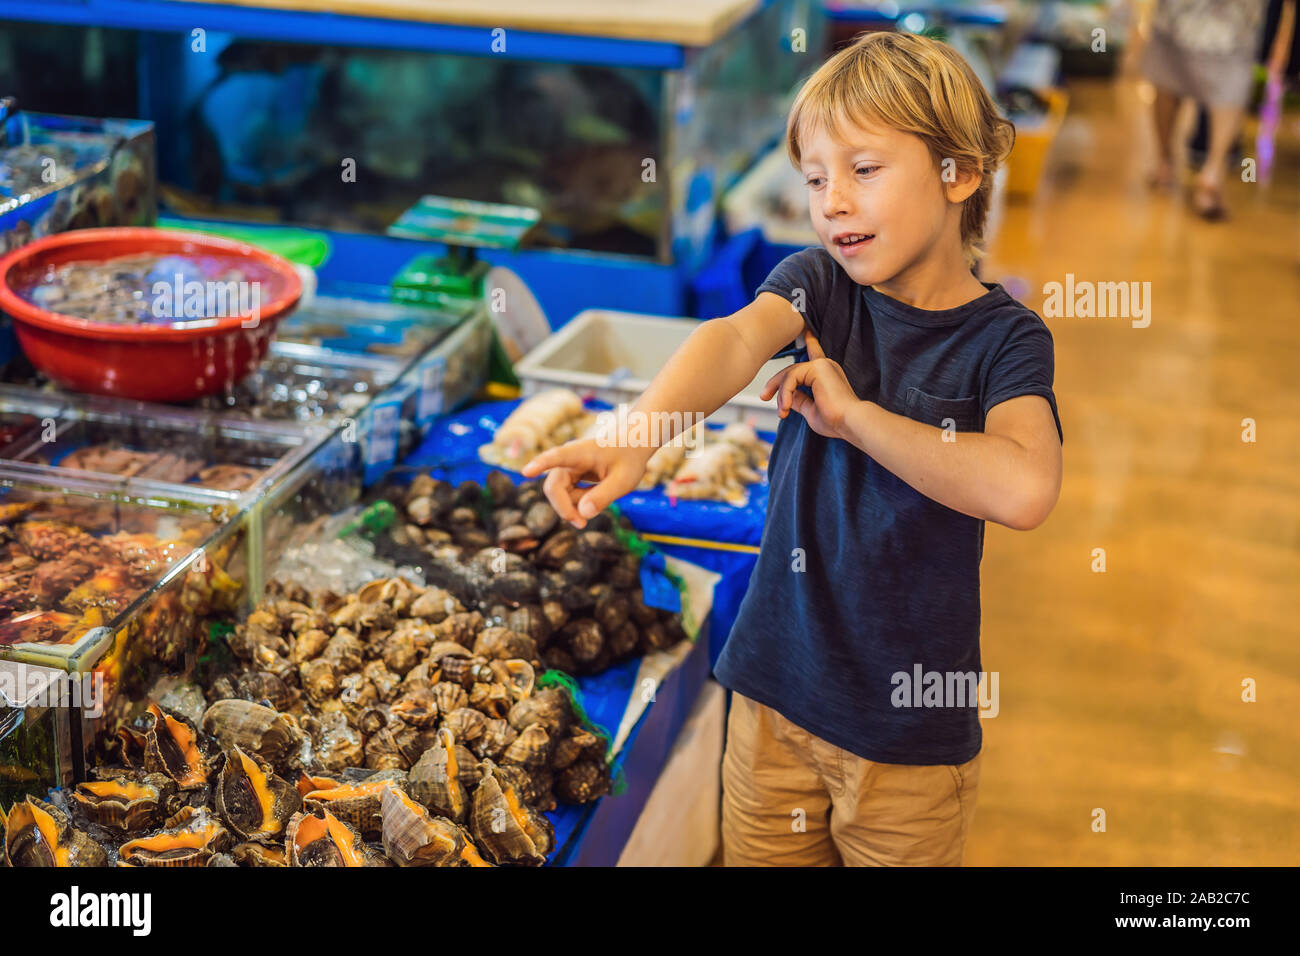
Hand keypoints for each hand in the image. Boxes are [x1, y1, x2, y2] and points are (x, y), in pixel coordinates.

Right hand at [521, 438, 648, 527]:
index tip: (526, 471)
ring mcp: (566, 469)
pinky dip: (580, 502)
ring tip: (602, 494)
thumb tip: (581, 514)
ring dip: (577, 505)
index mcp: (580, 452)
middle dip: (565, 508)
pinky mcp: (568, 477)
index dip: (541, 464)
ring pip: (560, 496)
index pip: (557, 457)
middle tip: (582, 524)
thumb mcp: (624, 481)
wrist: (632, 447)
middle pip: (553, 488)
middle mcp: (568, 459)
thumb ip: (603, 496)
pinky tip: (595, 495)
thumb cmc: (628, 460)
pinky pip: (567, 497)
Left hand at [760, 331, 856, 438]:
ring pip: (789, 375)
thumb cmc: (836, 420)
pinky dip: (785, 393)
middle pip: (792, 370)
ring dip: (781, 394)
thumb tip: (788, 396)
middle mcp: (825, 366)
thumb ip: (799, 400)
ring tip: (783, 412)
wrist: (849, 422)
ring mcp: (821, 365)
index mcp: (826, 375)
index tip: (807, 332)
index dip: (811, 343)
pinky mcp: (817, 367)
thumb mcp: (811, 410)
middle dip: (776, 385)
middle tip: (764, 397)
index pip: (815, 355)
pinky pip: (791, 378)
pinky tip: (786, 407)